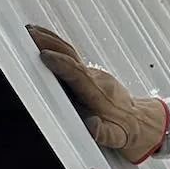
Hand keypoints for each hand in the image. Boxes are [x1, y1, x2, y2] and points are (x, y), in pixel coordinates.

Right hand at [29, 26, 167, 162]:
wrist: (140, 121)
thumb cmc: (125, 131)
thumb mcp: (117, 138)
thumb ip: (104, 133)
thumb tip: (92, 125)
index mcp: (98, 94)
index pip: (77, 75)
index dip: (61, 64)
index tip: (44, 55)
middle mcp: (95, 79)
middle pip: (71, 56)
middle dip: (51, 44)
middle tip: (29, 33)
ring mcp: (93, 74)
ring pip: (71, 52)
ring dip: (51, 40)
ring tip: (31, 30)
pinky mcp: (90, 73)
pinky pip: (72, 56)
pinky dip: (56, 46)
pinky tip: (43, 40)